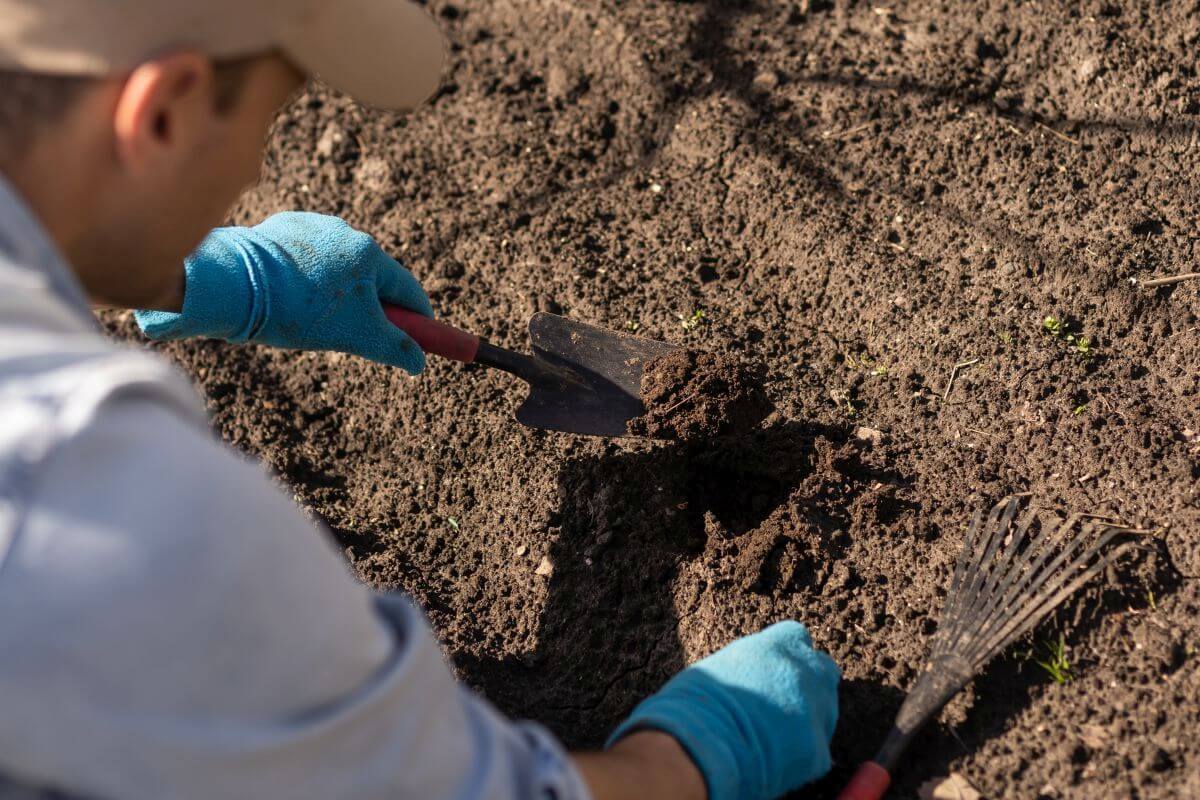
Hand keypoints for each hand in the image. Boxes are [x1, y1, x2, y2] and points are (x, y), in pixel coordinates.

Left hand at [135, 212, 432, 373]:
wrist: (233, 286)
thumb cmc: (298, 311)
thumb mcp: (357, 337)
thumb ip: (396, 348)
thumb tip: (420, 362)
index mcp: (369, 253)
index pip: (407, 291)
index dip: (417, 320)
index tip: (418, 340)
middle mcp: (345, 232)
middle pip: (372, 279)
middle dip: (370, 309)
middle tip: (355, 337)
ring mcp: (311, 226)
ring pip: (337, 270)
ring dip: (335, 294)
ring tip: (309, 319)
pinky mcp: (280, 228)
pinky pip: (305, 259)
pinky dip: (304, 280)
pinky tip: (287, 299)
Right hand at [607, 621, 839, 799]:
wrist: (705, 741)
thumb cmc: (699, 698)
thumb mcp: (724, 664)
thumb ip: (750, 663)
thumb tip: (750, 674)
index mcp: (780, 644)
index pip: (797, 636)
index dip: (787, 653)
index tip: (774, 667)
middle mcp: (807, 670)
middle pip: (823, 669)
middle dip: (810, 682)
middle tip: (783, 700)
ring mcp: (818, 709)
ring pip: (826, 710)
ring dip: (809, 717)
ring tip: (775, 733)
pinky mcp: (819, 749)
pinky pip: (815, 750)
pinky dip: (800, 754)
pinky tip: (774, 758)